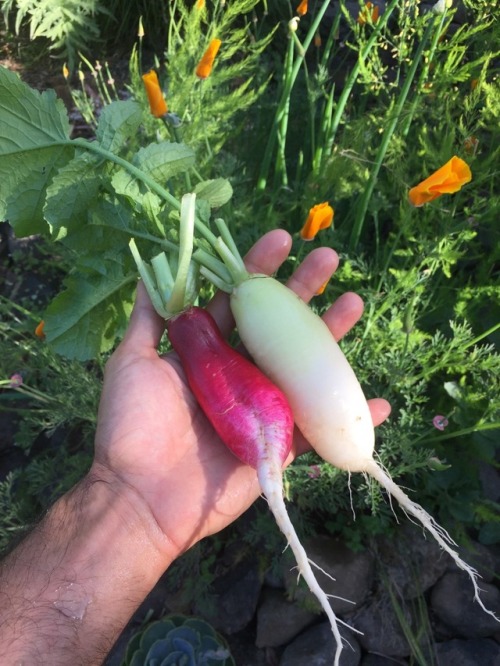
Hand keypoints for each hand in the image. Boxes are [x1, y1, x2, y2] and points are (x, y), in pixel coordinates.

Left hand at [93, 230, 390, 560]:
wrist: (143, 499)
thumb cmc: (134, 426)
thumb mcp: (133, 362)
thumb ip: (149, 318)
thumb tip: (153, 267)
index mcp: (208, 350)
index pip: (238, 301)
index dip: (259, 269)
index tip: (282, 239)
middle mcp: (240, 371)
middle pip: (279, 326)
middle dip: (304, 290)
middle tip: (330, 259)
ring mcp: (264, 406)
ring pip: (305, 366)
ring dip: (333, 337)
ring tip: (355, 304)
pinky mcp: (281, 444)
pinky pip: (321, 428)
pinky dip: (351, 417)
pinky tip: (380, 402)